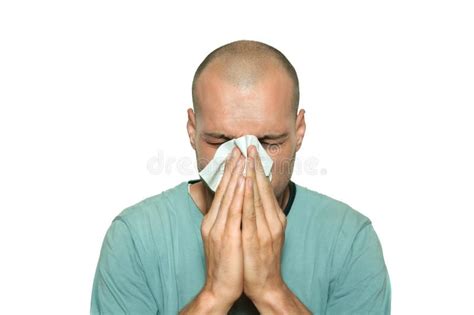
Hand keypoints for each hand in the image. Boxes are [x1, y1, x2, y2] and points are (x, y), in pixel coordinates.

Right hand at [199, 146, 245, 311]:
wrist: (220, 288)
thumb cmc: (226, 264)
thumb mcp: (223, 238)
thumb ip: (226, 221)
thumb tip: (235, 206)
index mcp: (212, 220)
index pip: (221, 191)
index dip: (228, 172)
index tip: (235, 155)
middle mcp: (213, 221)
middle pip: (223, 189)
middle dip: (232, 167)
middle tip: (238, 147)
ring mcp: (219, 228)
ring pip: (228, 195)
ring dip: (236, 174)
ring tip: (242, 156)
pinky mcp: (227, 236)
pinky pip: (234, 210)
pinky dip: (239, 193)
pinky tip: (243, 180)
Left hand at [241, 145, 287, 303]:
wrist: (266, 284)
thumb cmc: (262, 257)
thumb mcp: (265, 231)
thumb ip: (260, 214)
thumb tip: (252, 196)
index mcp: (276, 217)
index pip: (266, 187)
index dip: (259, 168)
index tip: (252, 151)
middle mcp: (274, 219)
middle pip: (263, 188)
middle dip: (255, 165)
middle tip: (249, 145)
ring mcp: (266, 228)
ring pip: (257, 197)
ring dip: (251, 175)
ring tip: (246, 157)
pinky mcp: (256, 238)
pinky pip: (250, 213)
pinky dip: (247, 196)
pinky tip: (243, 183)